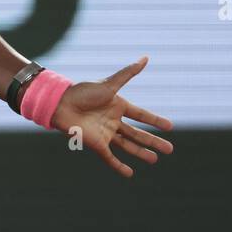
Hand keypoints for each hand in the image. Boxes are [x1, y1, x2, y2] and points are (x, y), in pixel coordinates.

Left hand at [48, 55, 173, 177]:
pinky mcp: (96, 144)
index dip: (155, 120)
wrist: (61, 104)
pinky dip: (119, 166)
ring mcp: (105, 133)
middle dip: (153, 141)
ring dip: (141, 152)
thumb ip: (128, 73)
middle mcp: (113, 121)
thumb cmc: (82, 92)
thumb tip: (146, 58)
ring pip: (127, 146)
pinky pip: (109, 157)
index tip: (170, 126)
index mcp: (117, 106)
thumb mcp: (109, 84)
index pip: (141, 115)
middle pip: (137, 133)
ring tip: (155, 159)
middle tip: (170, 149)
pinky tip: (129, 173)